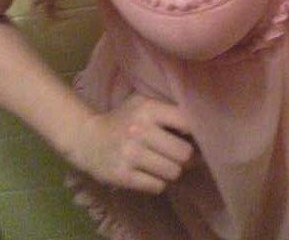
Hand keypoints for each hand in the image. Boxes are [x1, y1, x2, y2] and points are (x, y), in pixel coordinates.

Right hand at [69, 92, 193, 193]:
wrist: (88, 139)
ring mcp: (130, 155)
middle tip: (182, 156)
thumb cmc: (123, 119)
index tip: (193, 137)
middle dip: (186, 157)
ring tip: (166, 165)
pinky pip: (157, 186)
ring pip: (173, 172)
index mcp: (147, 109)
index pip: (186, 122)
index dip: (195, 132)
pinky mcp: (123, 176)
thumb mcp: (142, 103)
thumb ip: (167, 109)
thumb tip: (200, 126)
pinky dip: (158, 182)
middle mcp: (139, 130)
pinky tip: (152, 174)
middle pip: (184, 154)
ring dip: (172, 171)